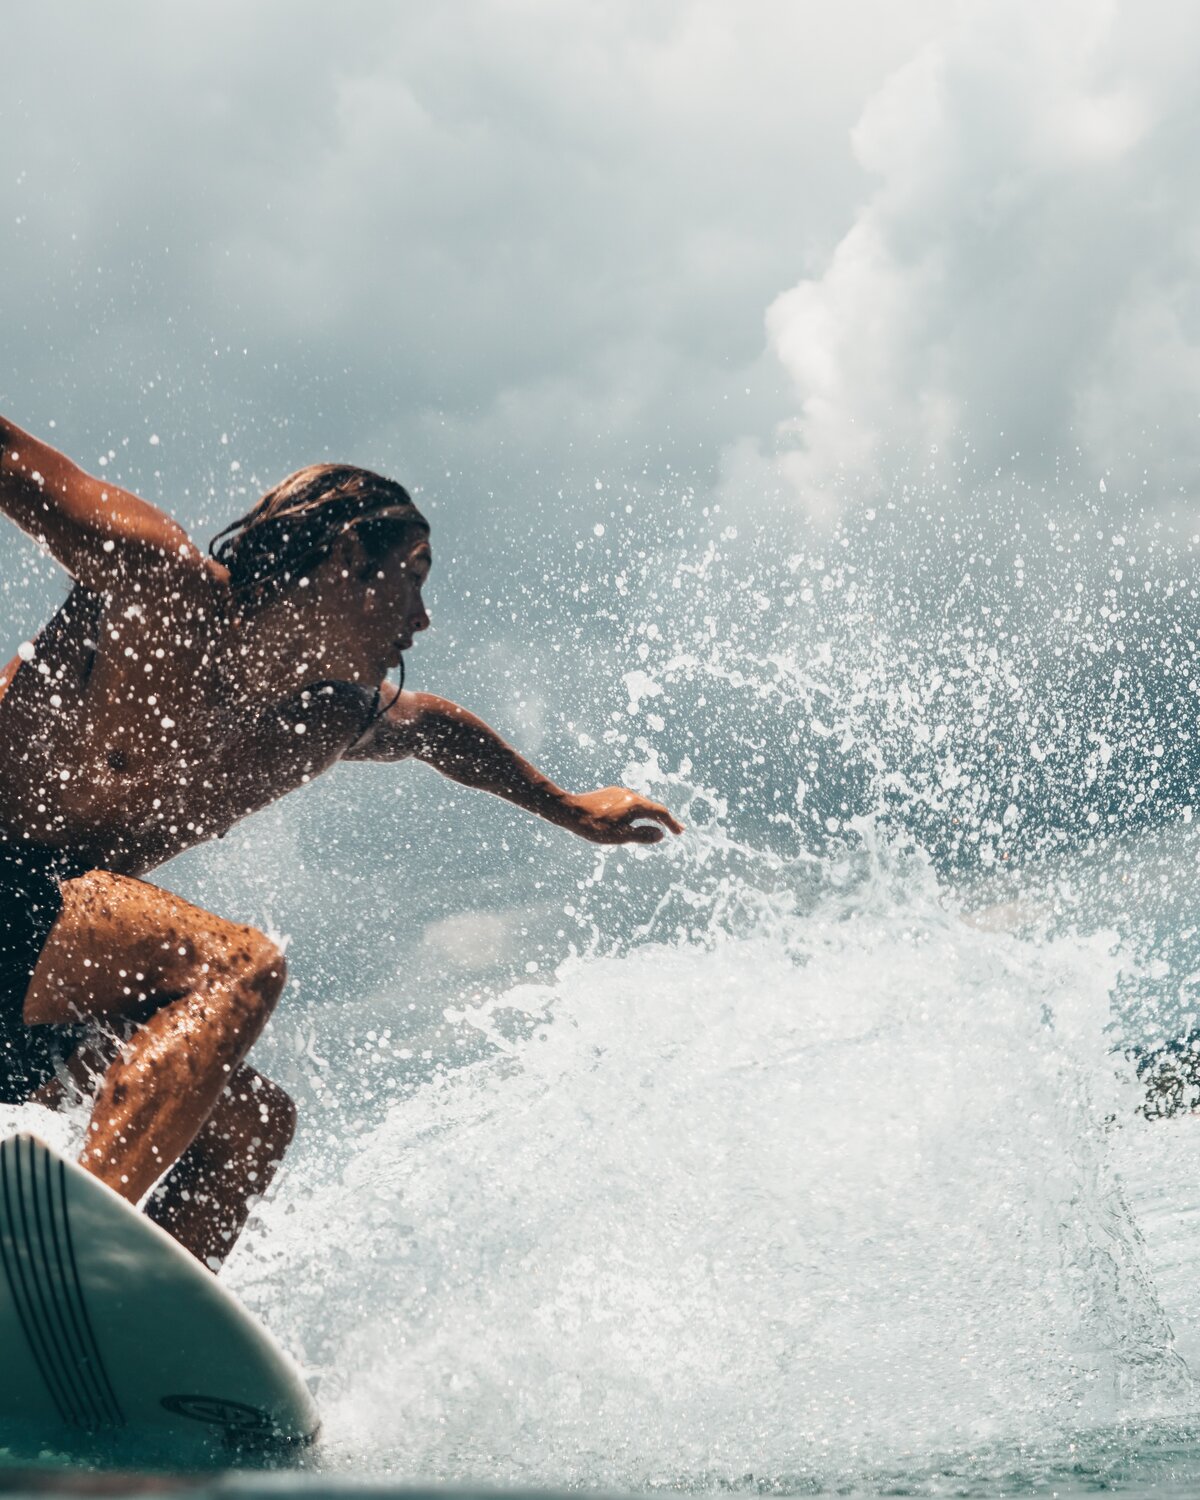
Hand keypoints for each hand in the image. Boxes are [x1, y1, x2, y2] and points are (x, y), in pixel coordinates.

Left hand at [563, 786, 684, 844]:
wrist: (569, 810)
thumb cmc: (594, 826)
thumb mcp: (620, 836)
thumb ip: (642, 836)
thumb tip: (661, 834)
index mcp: (635, 804)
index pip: (660, 813)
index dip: (672, 823)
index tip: (680, 832)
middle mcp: (630, 794)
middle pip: (651, 807)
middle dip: (664, 819)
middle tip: (675, 829)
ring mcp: (619, 792)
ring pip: (640, 804)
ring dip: (650, 815)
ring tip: (656, 826)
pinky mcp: (610, 793)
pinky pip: (629, 802)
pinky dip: (637, 812)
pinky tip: (632, 819)